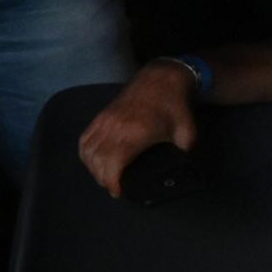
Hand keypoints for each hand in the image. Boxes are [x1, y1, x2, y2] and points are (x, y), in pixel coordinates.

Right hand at [80, 64, 198, 197]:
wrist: (161, 79)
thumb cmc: (175, 106)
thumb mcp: (186, 133)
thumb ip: (183, 152)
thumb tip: (181, 166)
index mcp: (134, 134)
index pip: (113, 163)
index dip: (112, 181)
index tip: (118, 192)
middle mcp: (114, 128)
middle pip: (97, 160)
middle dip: (102, 178)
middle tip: (113, 188)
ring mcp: (105, 120)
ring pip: (87, 149)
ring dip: (91, 166)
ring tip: (102, 176)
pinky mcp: (101, 115)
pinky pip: (85, 138)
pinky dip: (85, 152)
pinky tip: (91, 160)